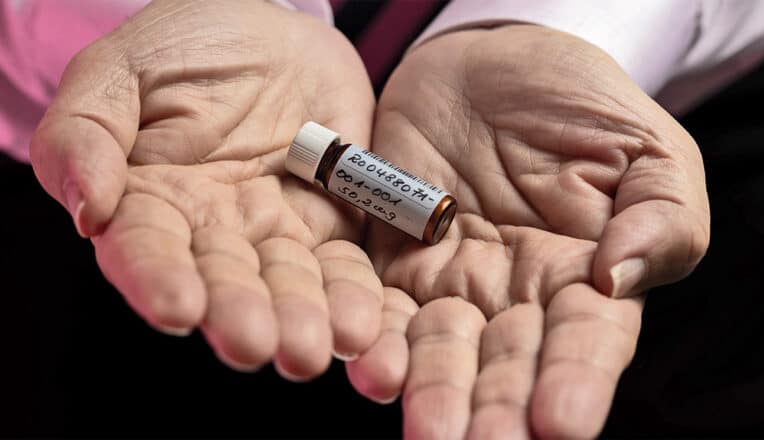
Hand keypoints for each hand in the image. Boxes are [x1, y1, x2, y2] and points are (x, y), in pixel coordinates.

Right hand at [30, 0, 381, 378]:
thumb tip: (86, 209)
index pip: (148, 248)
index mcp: (153, 200)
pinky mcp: (331, 227)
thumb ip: (87, 131)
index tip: (178, 307)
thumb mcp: (124, 70)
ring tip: (314, 347)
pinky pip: (344, 265)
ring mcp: (276, 232)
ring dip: (302, 318)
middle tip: (256, 345)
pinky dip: (353, 294)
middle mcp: (214, 230)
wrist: (275, 33)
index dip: (159, 279)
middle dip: (241, 314)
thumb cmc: (189, 45)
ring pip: (289, 283)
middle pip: (225, 280)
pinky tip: (363, 325)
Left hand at [348, 25, 708, 437]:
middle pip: (507, 361)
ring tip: (426, 428)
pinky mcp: (395, 258)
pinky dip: (376, 338)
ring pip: (441, 347)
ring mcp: (452, 279)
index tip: (560, 421)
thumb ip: (659, 214)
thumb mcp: (644, 148)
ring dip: (432, 389)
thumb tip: (620, 278)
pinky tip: (372, 368)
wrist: (488, 64)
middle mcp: (515, 293)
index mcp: (583, 275)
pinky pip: (380, 305)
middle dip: (495, 408)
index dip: (574, 379)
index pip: (585, 339)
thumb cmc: (576, 103)